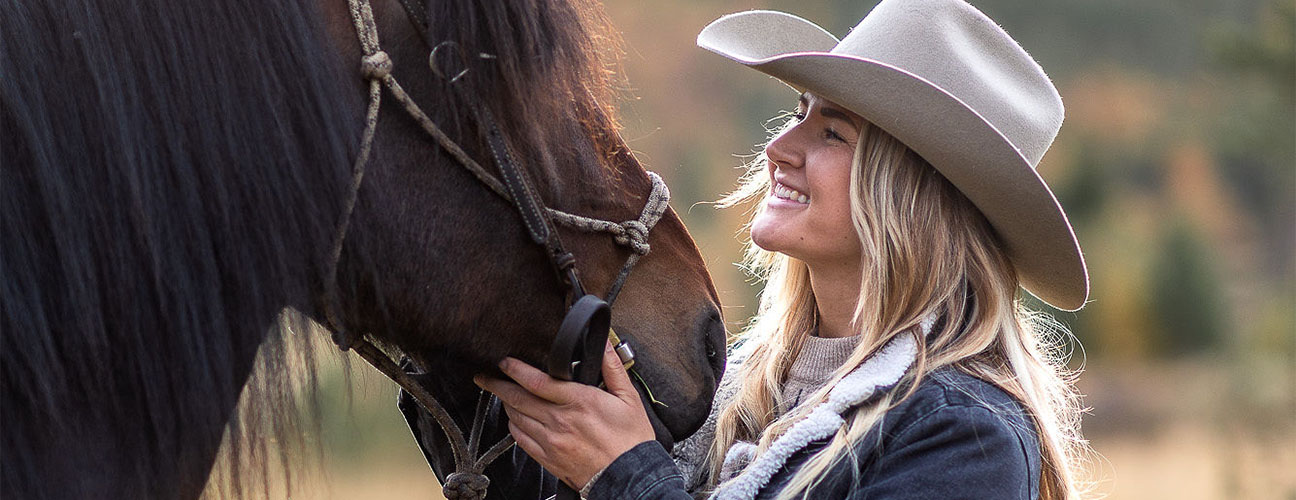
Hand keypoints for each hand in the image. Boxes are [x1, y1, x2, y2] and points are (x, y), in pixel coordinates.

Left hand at [474, 341, 655, 489]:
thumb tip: (604, 344)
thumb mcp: (629, 398)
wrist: (629, 476)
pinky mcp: (548, 459)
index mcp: (578, 402)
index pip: (537, 381)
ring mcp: (551, 442)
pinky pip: (520, 440)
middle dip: (497, 384)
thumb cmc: (630, 439)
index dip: (515, 369)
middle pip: (517, 399)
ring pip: (516, 418)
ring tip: (501, 395)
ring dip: (505, 404)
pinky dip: (513, 427)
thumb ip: (612, 368)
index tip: (504, 362)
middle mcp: (560, 421)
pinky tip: (516, 420)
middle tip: (484, 376)